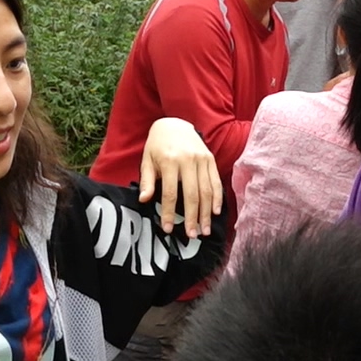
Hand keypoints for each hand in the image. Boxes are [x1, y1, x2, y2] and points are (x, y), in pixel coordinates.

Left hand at [140, 117, 221, 237]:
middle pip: (192, 194)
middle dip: (192, 217)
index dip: (169, 213)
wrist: (174, 125)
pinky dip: (217, 198)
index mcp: (170, 161)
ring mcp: (202, 159)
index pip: (170, 193)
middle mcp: (188, 160)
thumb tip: (144, 200)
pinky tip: (215, 212)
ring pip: (206, 191)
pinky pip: (216, 182)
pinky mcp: (210, 159)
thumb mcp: (147, 160)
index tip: (168, 229)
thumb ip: (147, 180)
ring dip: (206, 213)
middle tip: (192, 235)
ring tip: (204, 230)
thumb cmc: (157, 146)